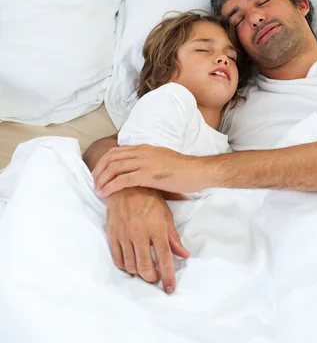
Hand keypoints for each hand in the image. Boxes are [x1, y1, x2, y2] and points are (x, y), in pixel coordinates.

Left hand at [93, 144, 212, 197]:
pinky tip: (105, 194)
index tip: (98, 173)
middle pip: (111, 158)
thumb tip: (138, 170)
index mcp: (144, 148)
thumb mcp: (161, 160)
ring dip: (102, 179)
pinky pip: (122, 180)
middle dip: (98, 170)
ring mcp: (144, 163)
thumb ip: (148, 162)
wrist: (197, 171)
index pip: (116, 151)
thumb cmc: (182, 169)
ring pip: (114, 168)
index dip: (103, 161)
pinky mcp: (148, 175)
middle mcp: (141, 152)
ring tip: (97, 190)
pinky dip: (110, 187)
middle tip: (94, 183)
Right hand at [106, 187, 189, 293]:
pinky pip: (118, 260)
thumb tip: (184, 255)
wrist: (126, 185)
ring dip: (139, 273)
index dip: (168, 277)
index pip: (164, 259)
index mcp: (156, 228)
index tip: (170, 289)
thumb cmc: (149, 199)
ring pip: (131, 266)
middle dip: (152, 278)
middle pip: (145, 268)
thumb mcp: (166, 215)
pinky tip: (131, 264)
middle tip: (156, 277)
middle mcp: (140, 234)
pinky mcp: (112, 235)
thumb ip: (173, 238)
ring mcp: (124, 235)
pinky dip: (125, 267)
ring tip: (145, 270)